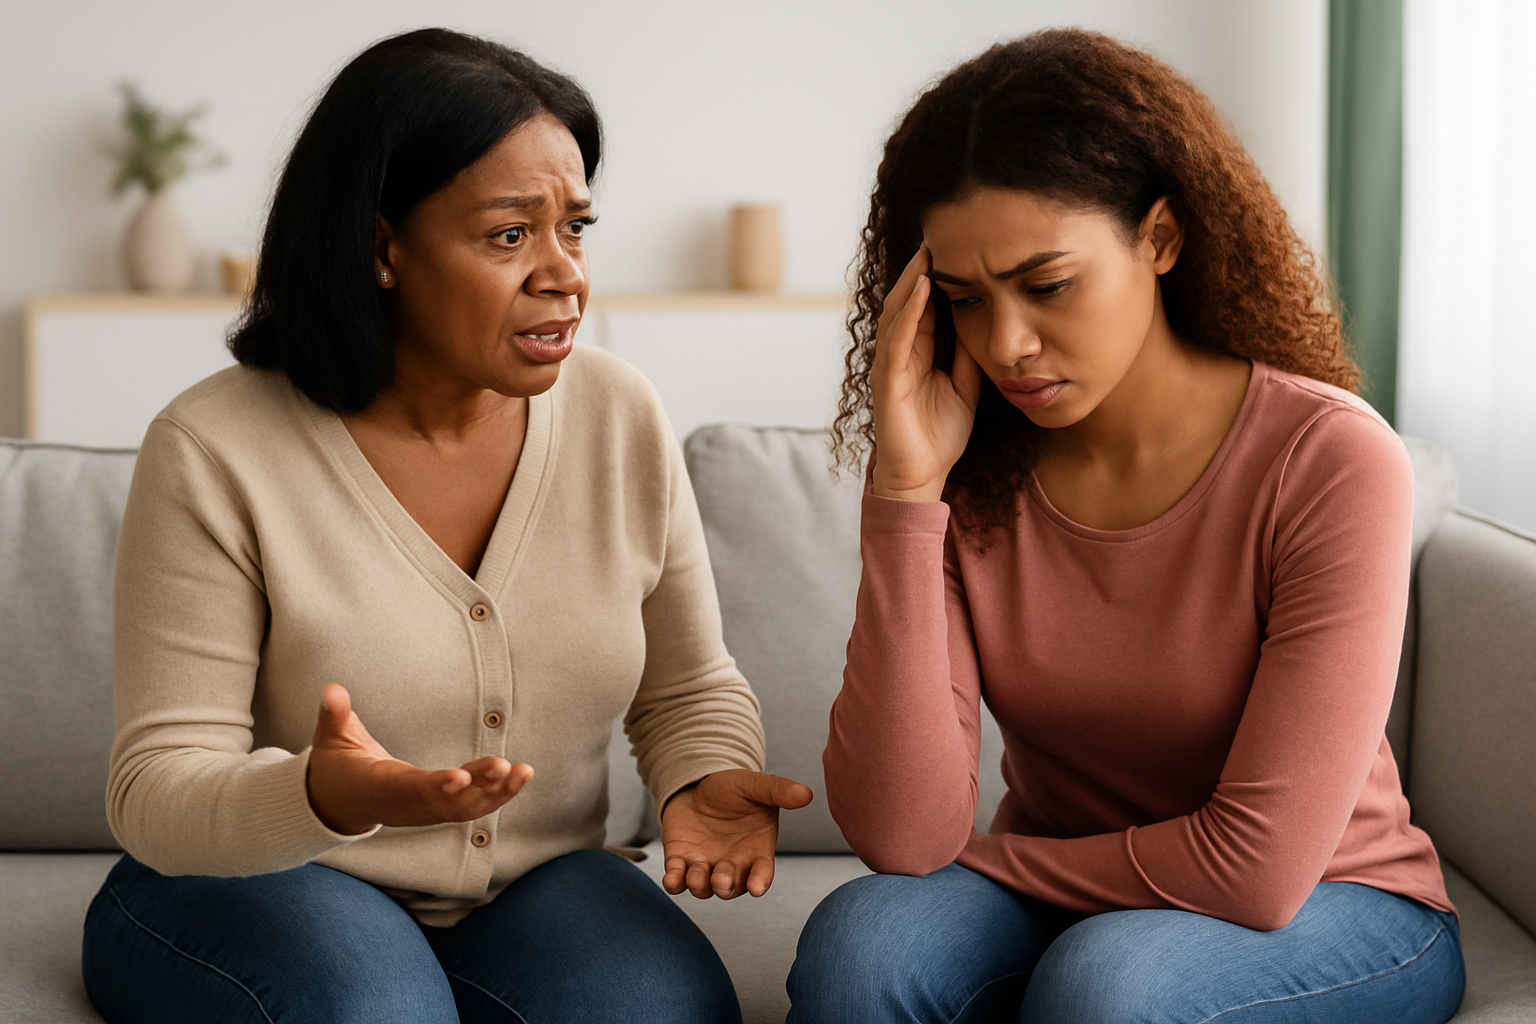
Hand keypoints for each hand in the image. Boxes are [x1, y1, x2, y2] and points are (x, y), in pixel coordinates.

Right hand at [305, 683, 533, 835]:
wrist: (337, 804)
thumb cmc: (337, 766)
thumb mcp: (330, 739)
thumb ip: (333, 715)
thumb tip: (331, 689)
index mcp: (380, 786)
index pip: (409, 789)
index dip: (435, 786)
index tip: (460, 778)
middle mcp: (406, 805)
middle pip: (446, 802)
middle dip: (477, 786)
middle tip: (504, 766)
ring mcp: (424, 812)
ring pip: (465, 809)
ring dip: (496, 792)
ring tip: (523, 772)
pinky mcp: (438, 811)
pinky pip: (472, 807)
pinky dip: (498, 795)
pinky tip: (521, 776)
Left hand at [660, 769, 812, 899]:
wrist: (697, 784)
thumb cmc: (732, 789)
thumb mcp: (755, 785)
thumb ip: (778, 791)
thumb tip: (806, 794)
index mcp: (756, 850)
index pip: (761, 873)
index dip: (760, 882)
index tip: (757, 888)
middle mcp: (732, 864)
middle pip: (731, 886)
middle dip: (725, 886)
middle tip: (720, 880)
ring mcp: (705, 865)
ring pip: (704, 887)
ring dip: (699, 885)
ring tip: (695, 875)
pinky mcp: (680, 861)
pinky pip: (677, 880)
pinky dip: (674, 883)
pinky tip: (671, 880)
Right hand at [869, 243, 984, 501]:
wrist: (922, 476)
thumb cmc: (939, 435)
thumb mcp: (965, 385)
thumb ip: (967, 353)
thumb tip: (982, 318)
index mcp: (918, 352)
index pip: (926, 305)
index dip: (938, 276)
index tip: (958, 246)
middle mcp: (900, 353)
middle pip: (908, 300)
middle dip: (921, 268)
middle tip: (941, 232)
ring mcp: (890, 365)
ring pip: (898, 312)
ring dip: (912, 279)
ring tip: (929, 250)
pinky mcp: (887, 381)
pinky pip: (897, 338)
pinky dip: (909, 312)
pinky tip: (922, 288)